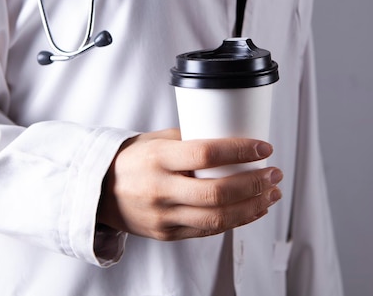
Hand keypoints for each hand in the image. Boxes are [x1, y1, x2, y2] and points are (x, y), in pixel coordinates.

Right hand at [97, 128, 282, 240]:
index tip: (263, 148)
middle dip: (254, 184)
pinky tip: (252, 209)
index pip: (206, 154)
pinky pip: (208, 231)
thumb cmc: (131, 160)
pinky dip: (235, 221)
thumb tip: (231, 137)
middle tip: (274, 173)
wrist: (98, 192)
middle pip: (217, 192)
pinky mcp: (167, 234)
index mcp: (157, 159)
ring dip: (252, 207)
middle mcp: (159, 189)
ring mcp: (163, 216)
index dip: (240, 151)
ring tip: (271, 194)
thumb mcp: (155, 140)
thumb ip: (189, 141)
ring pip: (217, 219)